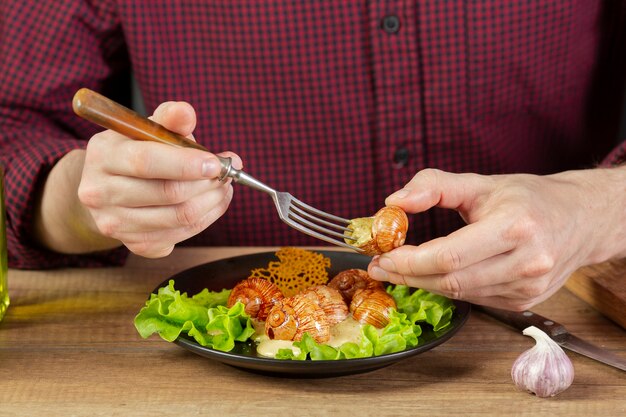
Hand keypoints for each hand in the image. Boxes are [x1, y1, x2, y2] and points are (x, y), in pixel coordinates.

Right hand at [34, 101, 240, 257]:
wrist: (108, 189)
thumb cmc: (136, 151)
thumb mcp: (146, 129)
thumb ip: (169, 119)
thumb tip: (187, 112)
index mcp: (103, 155)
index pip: (147, 161)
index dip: (186, 164)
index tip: (216, 163)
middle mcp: (100, 193)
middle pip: (168, 193)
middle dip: (207, 183)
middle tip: (227, 173)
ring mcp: (115, 223)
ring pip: (179, 217)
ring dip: (212, 202)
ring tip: (224, 186)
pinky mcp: (134, 244)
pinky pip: (181, 235)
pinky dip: (206, 218)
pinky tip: (212, 203)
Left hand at [367, 167, 625, 309]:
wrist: (579, 219)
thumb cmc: (527, 198)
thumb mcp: (481, 182)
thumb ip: (434, 186)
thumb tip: (394, 201)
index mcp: (515, 227)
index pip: (450, 256)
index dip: (410, 261)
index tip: (384, 256)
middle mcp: (526, 262)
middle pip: (451, 280)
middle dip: (409, 275)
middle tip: (382, 266)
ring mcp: (527, 287)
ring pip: (460, 294)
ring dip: (424, 284)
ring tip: (401, 270)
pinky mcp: (524, 302)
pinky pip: (474, 299)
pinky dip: (448, 288)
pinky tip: (434, 275)